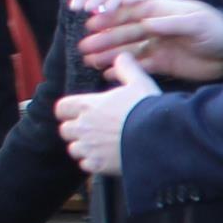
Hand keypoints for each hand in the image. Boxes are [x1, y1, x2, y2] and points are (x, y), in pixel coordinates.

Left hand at [57, 51, 158, 173]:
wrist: (160, 137)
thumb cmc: (148, 109)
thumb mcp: (140, 82)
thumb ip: (127, 68)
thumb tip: (122, 56)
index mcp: (88, 105)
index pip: (61, 108)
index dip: (69, 110)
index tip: (78, 112)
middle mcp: (83, 126)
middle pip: (65, 130)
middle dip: (76, 131)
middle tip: (92, 131)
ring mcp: (89, 147)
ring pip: (74, 149)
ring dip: (84, 148)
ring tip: (100, 147)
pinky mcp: (98, 165)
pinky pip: (86, 165)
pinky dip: (94, 163)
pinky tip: (107, 159)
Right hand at [74, 0, 222, 82]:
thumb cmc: (217, 30)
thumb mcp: (195, 23)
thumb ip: (171, 23)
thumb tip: (146, 23)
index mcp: (160, 11)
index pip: (129, 10)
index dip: (109, 15)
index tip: (90, 22)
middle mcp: (155, 27)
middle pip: (124, 31)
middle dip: (103, 38)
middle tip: (84, 46)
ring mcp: (158, 45)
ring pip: (128, 49)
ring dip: (109, 54)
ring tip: (90, 60)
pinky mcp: (164, 62)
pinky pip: (140, 66)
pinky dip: (125, 70)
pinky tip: (108, 74)